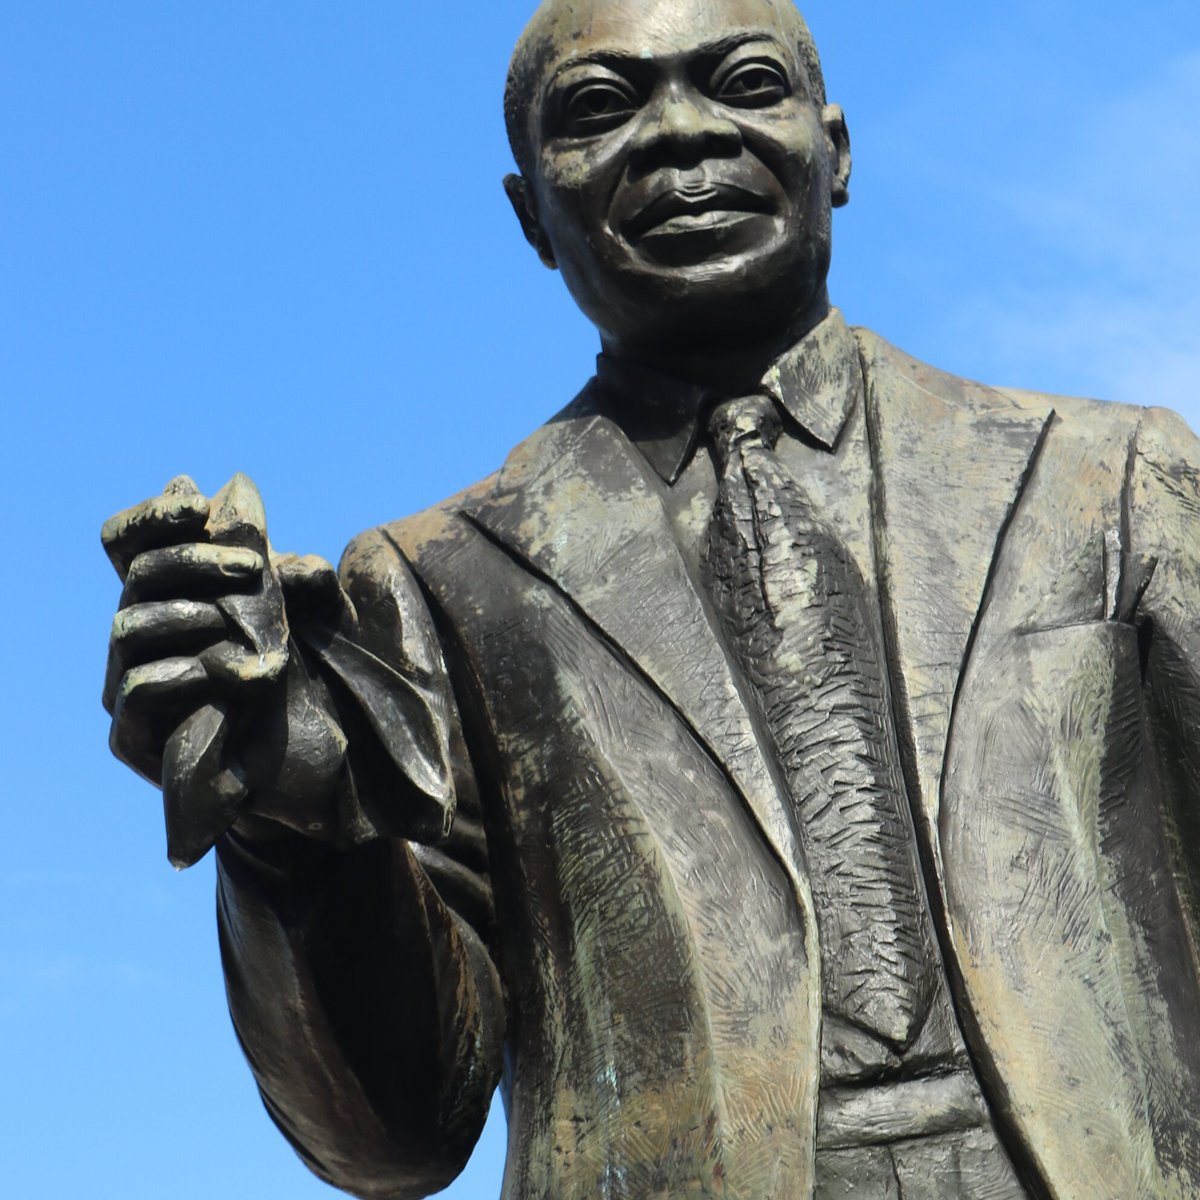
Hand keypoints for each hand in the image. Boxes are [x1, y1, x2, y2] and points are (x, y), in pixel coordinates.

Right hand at [103, 474, 347, 864]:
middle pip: (137, 574)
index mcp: (172, 597)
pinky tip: (228, 674)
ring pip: (130, 626)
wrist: (301, 769)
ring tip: (245, 628)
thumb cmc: (299, 681)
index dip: (153, 515)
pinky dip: (185, 672)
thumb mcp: (306, 615)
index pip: (132, 542)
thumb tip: (243, 495)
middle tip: (253, 566)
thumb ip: (280, 563)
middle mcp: (140, 634)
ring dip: (193, 616)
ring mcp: (127, 684)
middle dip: (195, 559)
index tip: (199, 504)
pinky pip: (139, 690)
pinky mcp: (133, 736)